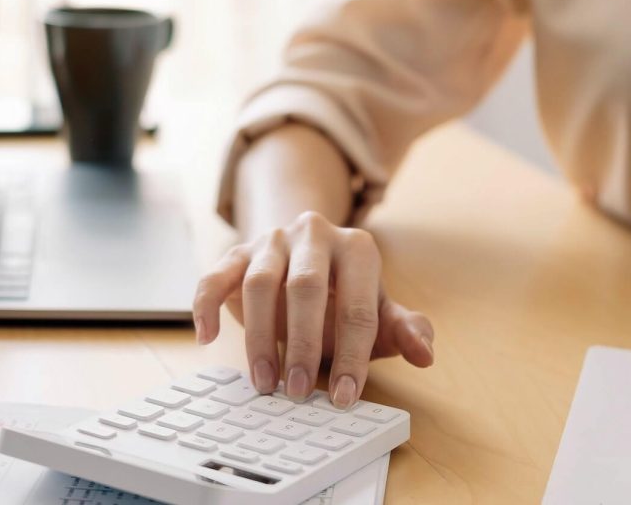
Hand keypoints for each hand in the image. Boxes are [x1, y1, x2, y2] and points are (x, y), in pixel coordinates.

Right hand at [193, 211, 434, 408]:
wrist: (307, 258)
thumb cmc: (347, 295)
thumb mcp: (381, 312)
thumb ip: (405, 329)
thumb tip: (425, 355)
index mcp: (356, 248)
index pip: (358, 304)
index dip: (354, 354)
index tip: (346, 396)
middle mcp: (314, 234)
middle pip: (304, 287)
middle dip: (303, 345)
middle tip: (300, 393)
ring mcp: (272, 240)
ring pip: (259, 283)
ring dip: (261, 337)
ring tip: (266, 383)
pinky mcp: (237, 252)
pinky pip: (215, 274)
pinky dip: (206, 305)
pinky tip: (207, 338)